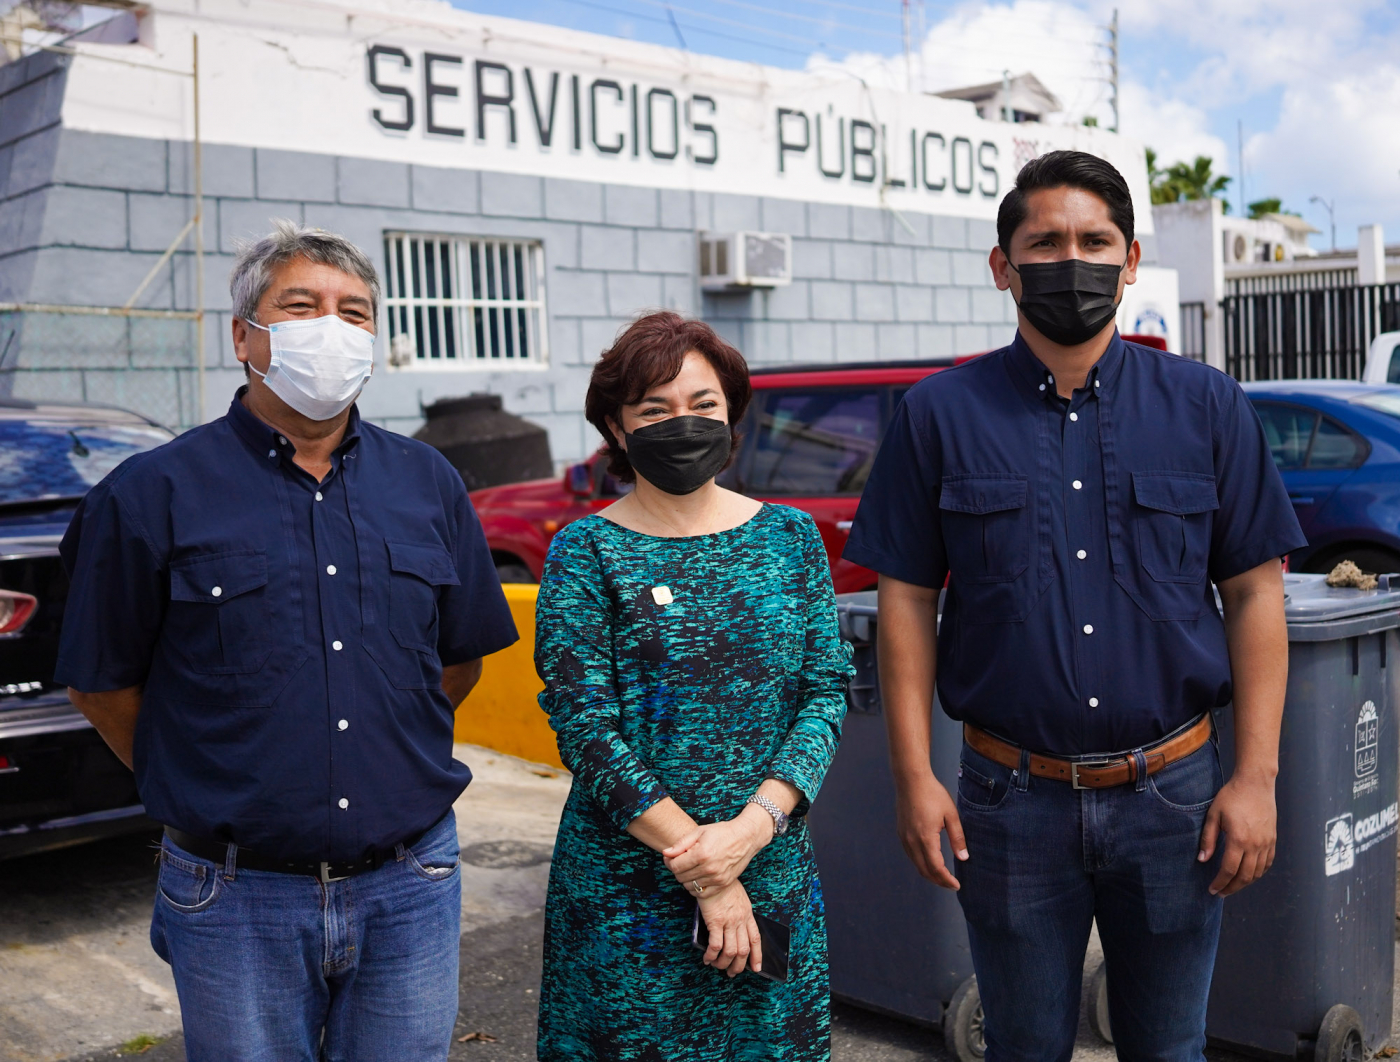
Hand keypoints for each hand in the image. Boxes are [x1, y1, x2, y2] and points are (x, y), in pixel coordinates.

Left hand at [663, 808, 769, 892]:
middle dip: (676, 869)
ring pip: (690, 886)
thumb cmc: (722, 832)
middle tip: (680, 861)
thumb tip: (666, 853)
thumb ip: (681, 844)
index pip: (675, 866)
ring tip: (690, 868)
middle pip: (681, 877)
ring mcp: (717, 878)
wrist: (745, 838)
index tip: (670, 857)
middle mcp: (709, 868)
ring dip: (686, 879)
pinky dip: (696, 888)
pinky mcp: (723, 884)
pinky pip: (702, 894)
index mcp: (702, 854)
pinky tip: (697, 877)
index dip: (669, 862)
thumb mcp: (700, 832)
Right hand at [696, 880, 762, 976]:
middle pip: (743, 950)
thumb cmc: (723, 885)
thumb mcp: (738, 898)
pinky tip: (707, 958)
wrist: (713, 874)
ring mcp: (729, 921)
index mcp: (747, 914)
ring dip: (724, 963)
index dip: (757, 956)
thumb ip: (739, 914)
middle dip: (738, 965)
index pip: (755, 939)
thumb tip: (734, 930)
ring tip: (717, 966)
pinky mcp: (715, 921)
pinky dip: (711, 955)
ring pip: (730, 951)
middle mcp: (740, 920)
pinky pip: (716, 945)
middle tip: (732, 973)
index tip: (756, 968)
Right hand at [895, 773, 967, 889]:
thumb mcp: (951, 815)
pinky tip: (929, 861)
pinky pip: (911, 855)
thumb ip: (957, 838)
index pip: (936, 868)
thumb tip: (963, 858)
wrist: (911, 780)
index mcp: (926, 838)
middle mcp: (912, 841)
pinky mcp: (901, 833)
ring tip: (942, 876)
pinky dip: (920, 863)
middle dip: (938, 881)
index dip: (947, 880)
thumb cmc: (933, 794)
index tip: (957, 885)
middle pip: (924, 870)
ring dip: (929, 873)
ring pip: (916, 864)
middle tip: (951, 884)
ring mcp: (904, 838)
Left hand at [1199, 774, 1275, 895]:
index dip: (1220, 883)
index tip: (1212, 889)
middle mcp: (1255, 845)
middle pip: (1245, 876)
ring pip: (1257, 872)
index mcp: (1239, 839)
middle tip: (1220, 893)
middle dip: (1232, 888)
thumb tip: (1202, 859)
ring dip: (1245, 883)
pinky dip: (1258, 873)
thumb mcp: (1213, 815)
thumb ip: (1208, 839)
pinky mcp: (1273, 840)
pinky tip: (1249, 875)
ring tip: (1232, 886)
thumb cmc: (1231, 796)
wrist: (1255, 783)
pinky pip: (1268, 863)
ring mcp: (1267, 843)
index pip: (1229, 870)